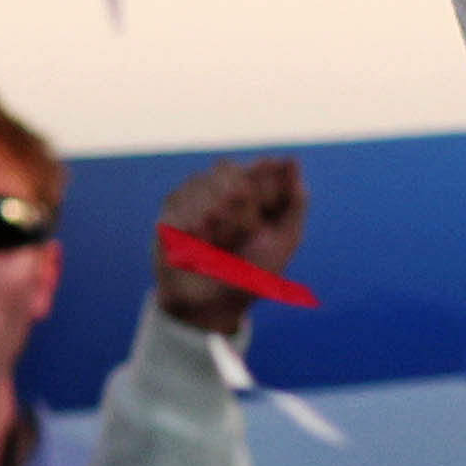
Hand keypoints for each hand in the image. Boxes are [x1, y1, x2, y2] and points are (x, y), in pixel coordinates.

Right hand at [148, 154, 308, 337]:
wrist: (213, 306)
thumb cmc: (253, 274)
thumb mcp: (284, 242)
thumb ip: (294, 202)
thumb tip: (292, 160)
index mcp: (257, 188)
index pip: (265, 166)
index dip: (266, 195)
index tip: (264, 225)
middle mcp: (226, 184)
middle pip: (230, 170)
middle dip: (240, 211)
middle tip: (243, 238)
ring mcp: (196, 193)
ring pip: (203, 183)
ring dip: (217, 222)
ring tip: (218, 247)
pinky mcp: (171, 208)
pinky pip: (180, 202)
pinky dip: (192, 228)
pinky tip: (196, 247)